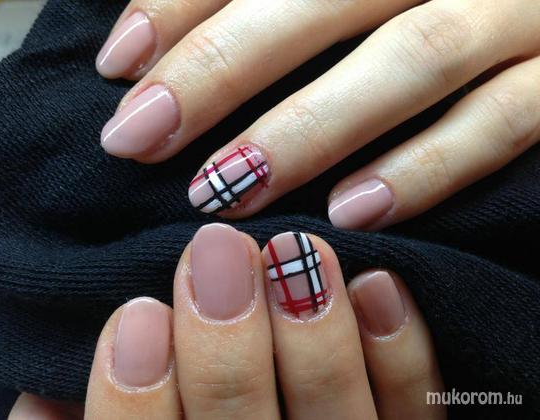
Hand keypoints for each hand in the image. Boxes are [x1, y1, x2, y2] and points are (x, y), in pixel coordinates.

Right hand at [10, 224, 444, 418]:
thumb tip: (45, 396)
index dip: (134, 397)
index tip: (136, 311)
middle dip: (226, 345)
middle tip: (216, 251)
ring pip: (337, 419)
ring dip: (315, 336)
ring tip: (296, 247)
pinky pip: (415, 413)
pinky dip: (400, 354)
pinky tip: (380, 283)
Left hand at [95, 0, 539, 229]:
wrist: (533, 6)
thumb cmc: (421, 0)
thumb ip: (282, 5)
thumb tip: (156, 38)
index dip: (178, 3)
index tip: (118, 66)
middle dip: (220, 67)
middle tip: (139, 137)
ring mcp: (515, 10)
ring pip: (411, 56)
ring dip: (310, 127)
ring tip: (224, 190)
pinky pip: (502, 121)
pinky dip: (429, 167)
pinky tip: (354, 212)